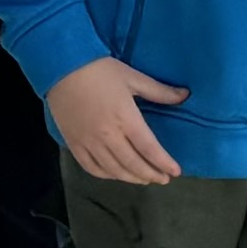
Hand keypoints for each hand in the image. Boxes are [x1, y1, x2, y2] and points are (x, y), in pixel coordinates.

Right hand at [47, 55, 185, 185]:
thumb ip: (159, 91)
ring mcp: (89, 142)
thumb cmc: (99, 70)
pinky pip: (92, 167)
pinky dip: (107, 175)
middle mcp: (108, 136)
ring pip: (114, 170)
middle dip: (151, 174)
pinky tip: (115, 174)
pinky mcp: (74, 143)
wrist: (61, 67)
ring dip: (132, 178)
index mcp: (126, 119)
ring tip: (143, 179)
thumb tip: (185, 95)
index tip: (175, 171)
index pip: (150, 149)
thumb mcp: (133, 77)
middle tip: (163, 179)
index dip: (164, 163)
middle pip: (133, 164)